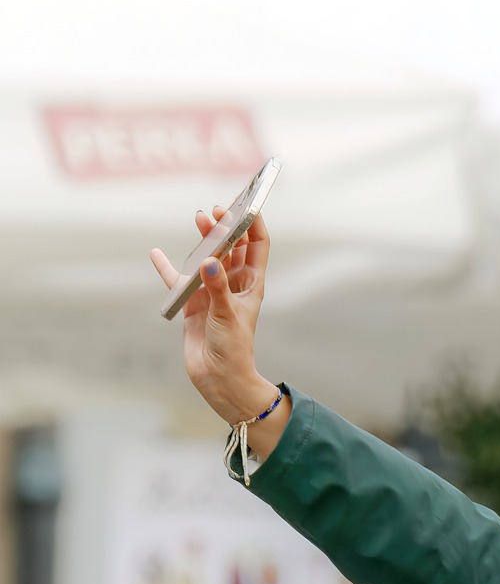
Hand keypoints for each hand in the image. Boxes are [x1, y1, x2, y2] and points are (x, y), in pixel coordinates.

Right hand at [150, 208, 280, 430]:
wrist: (219, 379)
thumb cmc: (234, 349)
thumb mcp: (228, 315)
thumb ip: (217, 288)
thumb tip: (210, 262)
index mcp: (252, 285)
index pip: (258, 248)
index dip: (255, 226)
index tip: (248, 205)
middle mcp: (233, 285)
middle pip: (231, 248)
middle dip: (225, 227)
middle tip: (213, 211)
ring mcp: (212, 293)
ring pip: (207, 258)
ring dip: (203, 240)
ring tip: (198, 218)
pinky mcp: (192, 304)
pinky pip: (178, 280)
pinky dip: (167, 268)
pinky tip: (157, 254)